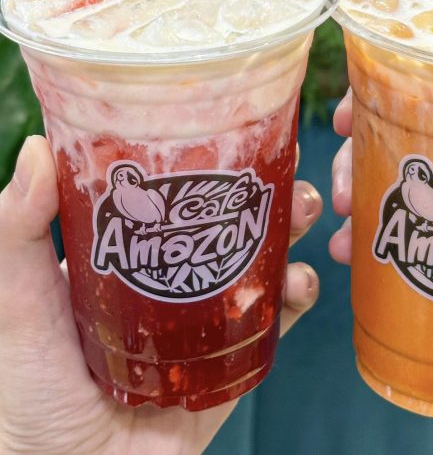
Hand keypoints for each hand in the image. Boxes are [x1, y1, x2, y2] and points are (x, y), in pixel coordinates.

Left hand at [0, 138, 321, 454]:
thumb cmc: (34, 392)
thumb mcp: (20, 303)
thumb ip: (17, 234)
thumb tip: (37, 148)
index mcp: (134, 253)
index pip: (181, 196)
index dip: (214, 167)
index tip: (240, 141)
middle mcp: (178, 276)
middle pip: (234, 224)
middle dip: (269, 197)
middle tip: (289, 181)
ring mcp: (211, 315)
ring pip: (266, 261)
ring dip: (294, 234)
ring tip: (304, 222)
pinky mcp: (236, 356)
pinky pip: (279, 317)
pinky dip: (299, 292)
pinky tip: (299, 284)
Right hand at [330, 57, 432, 453]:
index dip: (395, 93)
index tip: (360, 100)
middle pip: (403, 145)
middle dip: (360, 149)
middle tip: (343, 167)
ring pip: (389, 193)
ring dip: (351, 193)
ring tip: (340, 216)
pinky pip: (391, 249)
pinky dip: (364, 246)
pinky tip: (349, 253)